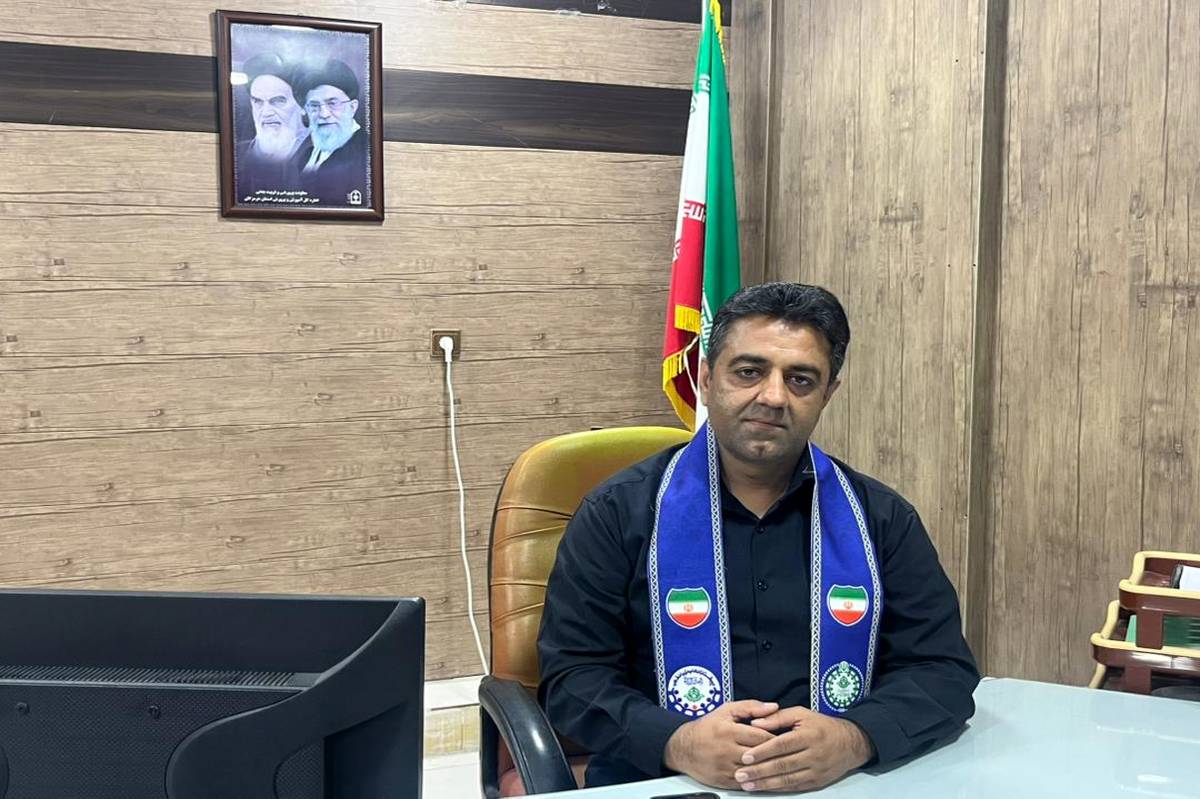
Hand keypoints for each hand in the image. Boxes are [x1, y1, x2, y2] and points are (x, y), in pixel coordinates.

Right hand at [663, 700, 779, 788]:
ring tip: (778, 763)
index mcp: (728, 731)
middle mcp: (726, 750)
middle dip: (775, 753)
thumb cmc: (706, 728)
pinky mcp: (723, 781)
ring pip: (755, 770)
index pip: (762, 736)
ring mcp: (725, 767)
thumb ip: (751, 707)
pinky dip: (757, 779)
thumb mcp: (726, 710)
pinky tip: (764, 775)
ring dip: (768, 768)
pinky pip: (746, 783)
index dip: (776, 737)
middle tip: (785, 751)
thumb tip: (773, 706)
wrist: (683, 748)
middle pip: (760, 754)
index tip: (784, 737)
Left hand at [732, 706, 873, 792]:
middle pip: (782, 765)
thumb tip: (754, 723)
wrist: (850, 743)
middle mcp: (813, 754)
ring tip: (747, 785)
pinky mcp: (817, 781)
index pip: (781, 745)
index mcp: (808, 735)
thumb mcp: (801, 714)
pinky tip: (764, 788)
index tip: (745, 757)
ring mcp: (816, 770)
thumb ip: (777, 717)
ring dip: (766, 784)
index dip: (762, 752)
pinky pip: (795, 787)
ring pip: (787, 779)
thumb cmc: (821, 725)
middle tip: (740, 775)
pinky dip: (778, 788)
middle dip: (759, 771)